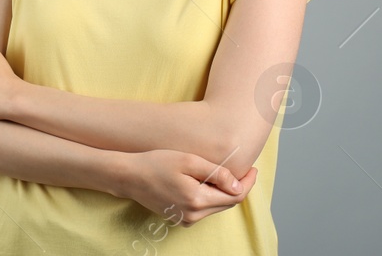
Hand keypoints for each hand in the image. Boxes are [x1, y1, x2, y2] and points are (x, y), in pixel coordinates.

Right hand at [120, 149, 256, 227]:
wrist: (128, 176)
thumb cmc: (155, 163)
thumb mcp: (188, 161)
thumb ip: (216, 173)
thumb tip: (238, 186)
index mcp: (197, 200)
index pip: (235, 196)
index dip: (247, 183)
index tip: (253, 169)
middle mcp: (194, 215)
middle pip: (227, 203)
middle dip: (238, 187)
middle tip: (243, 170)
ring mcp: (186, 219)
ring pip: (216, 206)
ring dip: (223, 192)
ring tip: (223, 174)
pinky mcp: (180, 218)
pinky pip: (203, 209)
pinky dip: (210, 198)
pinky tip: (205, 183)